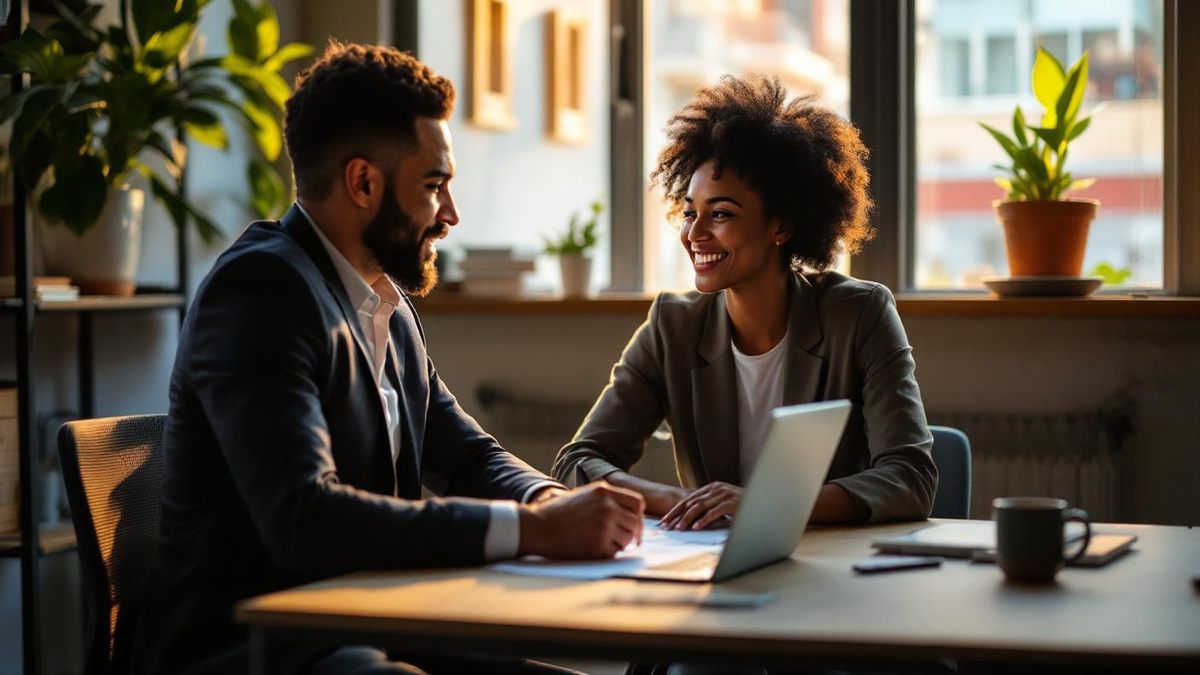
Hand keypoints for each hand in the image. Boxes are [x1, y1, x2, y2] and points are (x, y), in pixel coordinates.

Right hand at [518, 482, 644, 558]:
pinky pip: (614, 552)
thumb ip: (606, 500)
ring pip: (626, 539)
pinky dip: (607, 554)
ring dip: (619, 545)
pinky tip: (592, 549)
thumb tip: (628, 513)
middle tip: (626, 542)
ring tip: (602, 543)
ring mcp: (604, 526)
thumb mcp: (584, 496)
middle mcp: (607, 507)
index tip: (635, 526)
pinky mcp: (598, 545)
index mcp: (604, 492)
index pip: (637, 503)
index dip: (638, 516)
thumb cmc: (558, 513)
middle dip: (632, 534)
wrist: (537, 527)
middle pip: (635, 523)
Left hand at [660, 481, 740, 530]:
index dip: (675, 510)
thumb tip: (690, 521)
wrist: (763, 504)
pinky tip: (696, 528)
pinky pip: (714, 512)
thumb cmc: (742, 508)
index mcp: (712, 488)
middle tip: (665, 526)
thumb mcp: (722, 505)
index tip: (664, 521)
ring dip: (687, 518)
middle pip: (691, 502)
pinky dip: (704, 520)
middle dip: (676, 515)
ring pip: (700, 507)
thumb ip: (708, 508)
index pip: (688, 499)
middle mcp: (717, 488)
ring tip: (678, 528)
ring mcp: (724, 494)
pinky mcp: (732, 503)